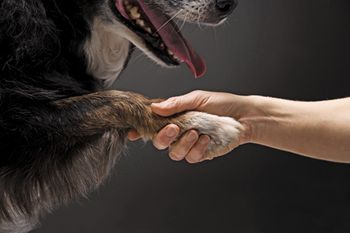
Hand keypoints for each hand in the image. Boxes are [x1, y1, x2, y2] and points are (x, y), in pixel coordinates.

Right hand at [128, 90, 252, 162]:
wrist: (244, 116)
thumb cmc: (222, 104)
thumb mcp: (198, 99)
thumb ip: (176, 104)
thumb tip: (155, 107)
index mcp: (175, 116)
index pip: (153, 123)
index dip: (140, 129)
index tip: (133, 131)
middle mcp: (179, 132)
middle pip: (159, 142)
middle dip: (162, 137)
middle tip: (174, 128)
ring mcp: (189, 144)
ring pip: (174, 153)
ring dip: (182, 143)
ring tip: (195, 132)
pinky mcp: (201, 153)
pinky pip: (191, 157)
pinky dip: (197, 148)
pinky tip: (206, 138)